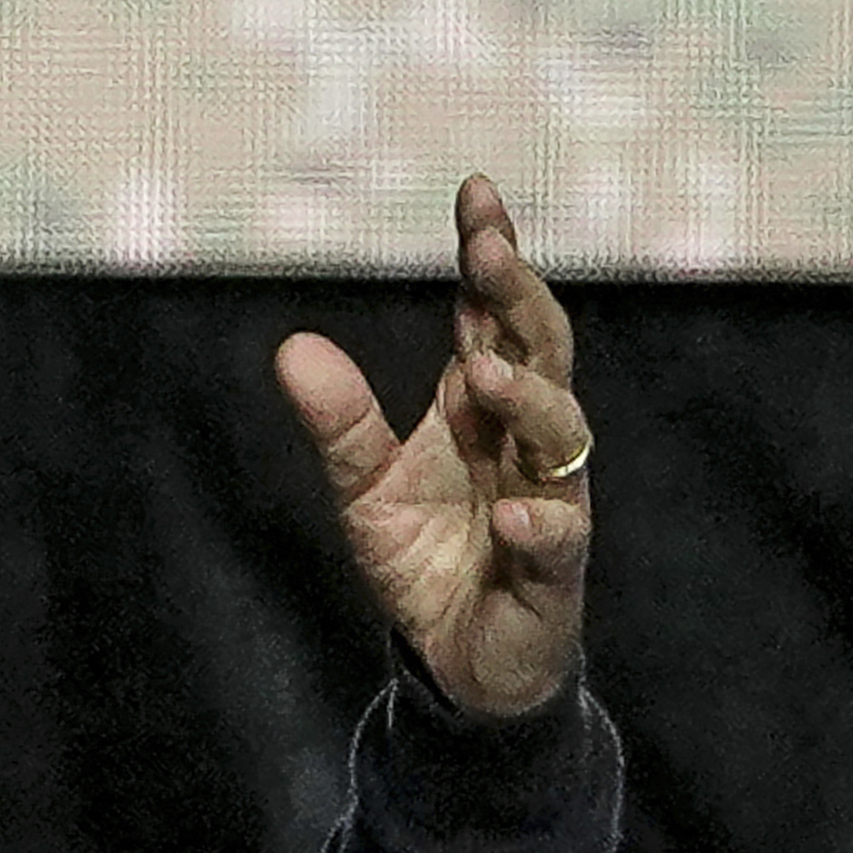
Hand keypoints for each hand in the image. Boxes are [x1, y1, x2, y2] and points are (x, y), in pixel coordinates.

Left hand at [274, 176, 591, 717]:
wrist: (458, 659)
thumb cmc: (425, 558)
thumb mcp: (363, 488)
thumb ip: (338, 422)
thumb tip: (292, 347)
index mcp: (484, 410)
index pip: (493, 317)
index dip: (490, 258)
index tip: (475, 193)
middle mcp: (528, 443)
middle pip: (539, 353)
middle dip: (517, 299)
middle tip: (487, 251)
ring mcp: (550, 502)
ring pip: (560, 437)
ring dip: (527, 401)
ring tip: (483, 372)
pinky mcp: (554, 573)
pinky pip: (557, 542)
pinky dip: (537, 526)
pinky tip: (510, 515)